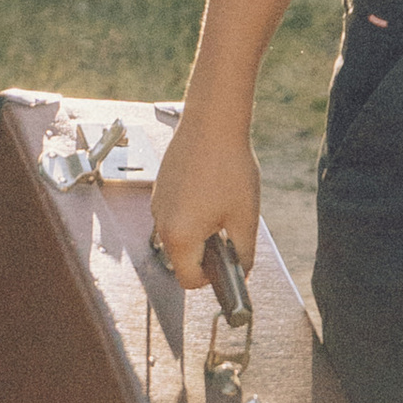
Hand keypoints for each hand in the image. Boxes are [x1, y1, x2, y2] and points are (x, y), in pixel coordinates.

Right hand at [151, 113, 261, 293]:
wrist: (213, 122)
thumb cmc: (229, 167)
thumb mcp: (245, 217)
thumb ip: (243, 253)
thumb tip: (241, 272)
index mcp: (179, 237)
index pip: (189, 280)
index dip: (212, 279)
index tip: (228, 264)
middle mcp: (160, 223)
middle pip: (182, 258)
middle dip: (206, 253)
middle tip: (230, 229)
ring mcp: (157, 204)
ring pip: (178, 234)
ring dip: (200, 231)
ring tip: (222, 204)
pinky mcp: (160, 188)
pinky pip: (175, 213)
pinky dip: (191, 212)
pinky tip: (212, 190)